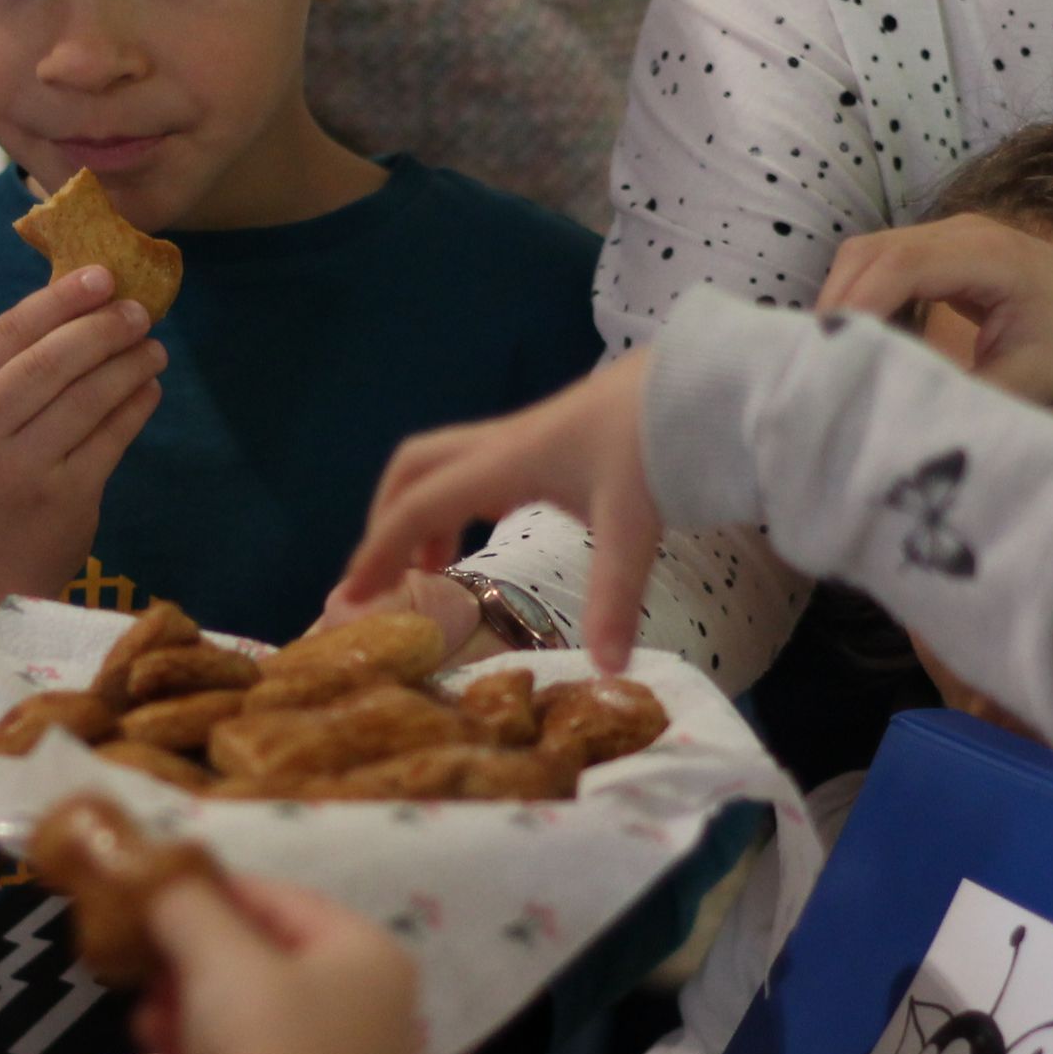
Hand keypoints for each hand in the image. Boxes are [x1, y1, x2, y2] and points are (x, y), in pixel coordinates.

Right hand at [0, 267, 164, 638]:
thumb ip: (20, 363)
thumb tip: (91, 294)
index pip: (9, 333)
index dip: (60, 299)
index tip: (103, 275)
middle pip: (49, 363)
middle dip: (102, 329)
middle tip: (140, 312)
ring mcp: (21, 468)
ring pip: (87, 399)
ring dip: (129, 366)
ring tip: (154, 348)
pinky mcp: (64, 497)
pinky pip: (112, 438)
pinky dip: (137, 407)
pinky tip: (150, 389)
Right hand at [140, 874, 417, 1053]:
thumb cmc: (262, 1043)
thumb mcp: (218, 956)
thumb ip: (188, 904)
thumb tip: (158, 877)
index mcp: (372, 955)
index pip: (286, 900)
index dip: (216, 890)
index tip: (159, 889)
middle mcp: (375, 1002)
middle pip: (268, 955)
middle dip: (197, 956)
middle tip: (145, 953)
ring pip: (255, 1006)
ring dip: (192, 1001)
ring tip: (145, 1006)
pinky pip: (256, 1051)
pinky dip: (209, 1042)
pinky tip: (160, 1042)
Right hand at [339, 353, 659, 670]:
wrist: (703, 382)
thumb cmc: (659, 445)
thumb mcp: (635, 528)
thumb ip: (616, 600)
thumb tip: (607, 671)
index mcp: (506, 463)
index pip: (418, 506)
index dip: (377, 552)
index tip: (349, 600)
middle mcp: (502, 444)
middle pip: (413, 471)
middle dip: (387, 522)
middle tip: (389, 581)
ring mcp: (524, 436)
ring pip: (442, 464)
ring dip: (423, 510)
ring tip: (436, 569)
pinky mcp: (548, 437)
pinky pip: (478, 466)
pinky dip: (462, 501)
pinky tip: (486, 530)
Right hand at [817, 213, 1052, 404]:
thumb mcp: (1030, 382)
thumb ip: (967, 395)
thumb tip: (905, 418)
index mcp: (986, 255)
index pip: (899, 266)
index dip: (857, 306)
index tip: (830, 355)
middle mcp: (958, 232)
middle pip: (868, 253)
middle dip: (836, 306)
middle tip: (817, 366)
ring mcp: (944, 236)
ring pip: (864, 256)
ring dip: (843, 301)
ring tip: (835, 357)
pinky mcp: (936, 251)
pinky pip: (879, 264)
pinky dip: (859, 297)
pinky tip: (862, 341)